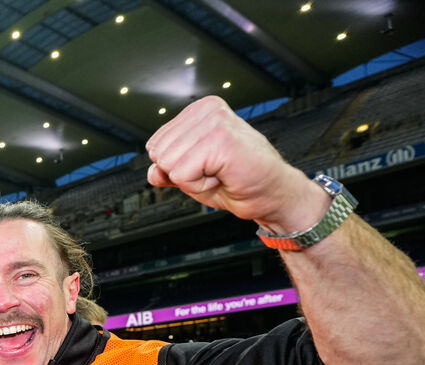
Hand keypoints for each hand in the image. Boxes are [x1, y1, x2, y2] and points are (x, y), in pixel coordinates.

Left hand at [145, 96, 326, 233]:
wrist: (272, 194)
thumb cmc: (237, 181)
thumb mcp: (191, 176)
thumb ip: (167, 170)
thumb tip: (152, 171)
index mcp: (199, 111)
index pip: (155, 145)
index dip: (177, 167)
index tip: (208, 166)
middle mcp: (207, 109)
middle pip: (159, 154)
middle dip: (183, 173)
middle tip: (215, 171)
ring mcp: (215, 121)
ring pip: (168, 164)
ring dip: (193, 180)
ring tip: (221, 173)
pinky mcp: (221, 140)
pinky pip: (182, 175)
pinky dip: (200, 186)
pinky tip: (224, 176)